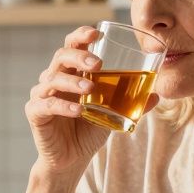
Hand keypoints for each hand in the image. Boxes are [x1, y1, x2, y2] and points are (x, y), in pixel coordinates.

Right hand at [25, 26, 158, 177]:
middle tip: (98, 64)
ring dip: (72, 82)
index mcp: (72, 73)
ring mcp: (42, 95)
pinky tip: (77, 111)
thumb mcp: (113, 114)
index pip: (72, 45)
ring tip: (90, 89)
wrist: (72, 159)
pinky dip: (62, 106)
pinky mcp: (35, 113)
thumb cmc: (89, 131)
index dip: (81, 36)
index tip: (97, 33)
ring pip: (53, 79)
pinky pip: (46, 105)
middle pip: (61, 56)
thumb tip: (158, 95)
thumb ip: (132, 103)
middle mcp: (54, 79)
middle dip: (79, 57)